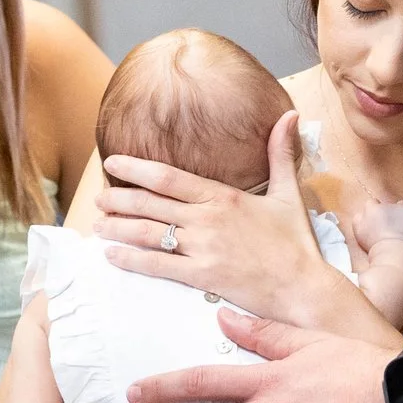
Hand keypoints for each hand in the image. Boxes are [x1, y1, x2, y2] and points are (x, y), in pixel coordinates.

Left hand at [98, 113, 381, 336]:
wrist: (304, 287)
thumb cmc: (296, 243)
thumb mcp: (288, 193)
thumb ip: (281, 153)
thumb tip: (290, 115)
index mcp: (225, 196)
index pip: (170, 178)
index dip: (137, 168)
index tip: (114, 163)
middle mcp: (209, 219)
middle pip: (151, 203)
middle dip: (120, 198)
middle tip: (99, 197)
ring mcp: (203, 248)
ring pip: (149, 233)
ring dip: (119, 228)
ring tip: (98, 225)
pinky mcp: (202, 276)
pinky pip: (159, 266)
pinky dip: (131, 260)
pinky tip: (113, 255)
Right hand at [356, 200, 402, 251]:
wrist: (393, 253)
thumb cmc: (374, 247)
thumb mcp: (358, 233)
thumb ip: (358, 220)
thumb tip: (362, 215)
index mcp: (370, 209)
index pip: (371, 203)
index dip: (375, 212)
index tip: (377, 221)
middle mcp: (386, 205)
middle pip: (387, 204)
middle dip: (388, 212)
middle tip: (389, 227)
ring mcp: (402, 208)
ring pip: (402, 204)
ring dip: (402, 212)